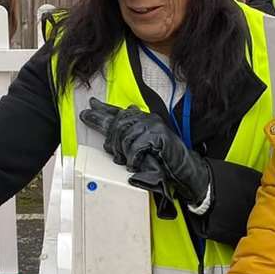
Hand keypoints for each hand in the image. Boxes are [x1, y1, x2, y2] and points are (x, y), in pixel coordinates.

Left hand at [79, 98, 210, 205]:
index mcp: (142, 120)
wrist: (183, 168)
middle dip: (112, 140)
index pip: (120, 112)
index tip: (91, 105)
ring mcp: (153, 125)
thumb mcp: (141, 149)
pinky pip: (135, 146)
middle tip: (114, 154)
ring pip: (125, 136)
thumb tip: (109, 136)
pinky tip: (135, 164)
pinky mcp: (158, 135)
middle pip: (118, 124)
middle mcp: (147, 118)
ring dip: (123, 153)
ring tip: (128, 162)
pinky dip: (133, 158)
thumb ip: (127, 140)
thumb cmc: (163, 160)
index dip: (103, 109)